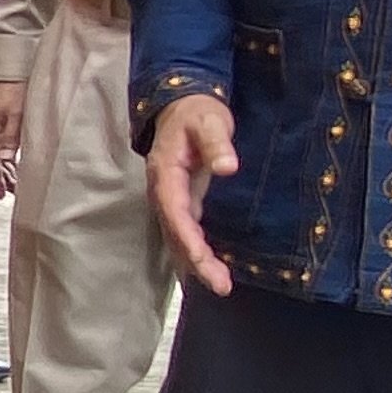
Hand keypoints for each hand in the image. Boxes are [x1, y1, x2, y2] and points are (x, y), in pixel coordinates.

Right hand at [0, 80, 28, 197]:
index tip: (4, 192)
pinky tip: (5, 163)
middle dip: (1, 178)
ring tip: (9, 184)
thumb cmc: (12, 88)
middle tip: (10, 193)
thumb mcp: (16, 113)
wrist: (6, 70)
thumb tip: (6, 158)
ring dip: (1, 169)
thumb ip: (10, 137)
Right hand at [145, 95, 238, 295]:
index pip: (174, 211)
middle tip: (220, 285)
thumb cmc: (197, 113)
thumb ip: (217, 143)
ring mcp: (172, 199)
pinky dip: (197, 253)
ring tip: (221, 286)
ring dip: (197, 263)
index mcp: (166, 173)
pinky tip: (211, 269)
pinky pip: (186, 232)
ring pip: (179, 237)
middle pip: (175, 233)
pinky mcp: (183, 202)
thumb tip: (227, 167)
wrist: (183, 106)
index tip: (203, 260)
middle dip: (195, 261)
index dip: (187, 238)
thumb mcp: (209, 122)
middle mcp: (164, 191)